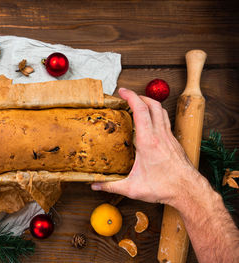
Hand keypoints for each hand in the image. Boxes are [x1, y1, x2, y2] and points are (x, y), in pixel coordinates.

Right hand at [92, 88, 202, 205]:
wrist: (188, 191)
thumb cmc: (165, 187)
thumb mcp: (133, 188)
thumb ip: (111, 185)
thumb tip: (95, 185)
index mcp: (148, 141)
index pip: (140, 110)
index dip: (130, 96)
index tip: (122, 91)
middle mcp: (160, 135)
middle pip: (152, 104)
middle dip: (139, 95)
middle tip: (128, 96)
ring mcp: (168, 137)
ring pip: (161, 110)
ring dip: (150, 103)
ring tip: (139, 104)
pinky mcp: (174, 142)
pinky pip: (165, 121)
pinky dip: (157, 114)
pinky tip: (150, 122)